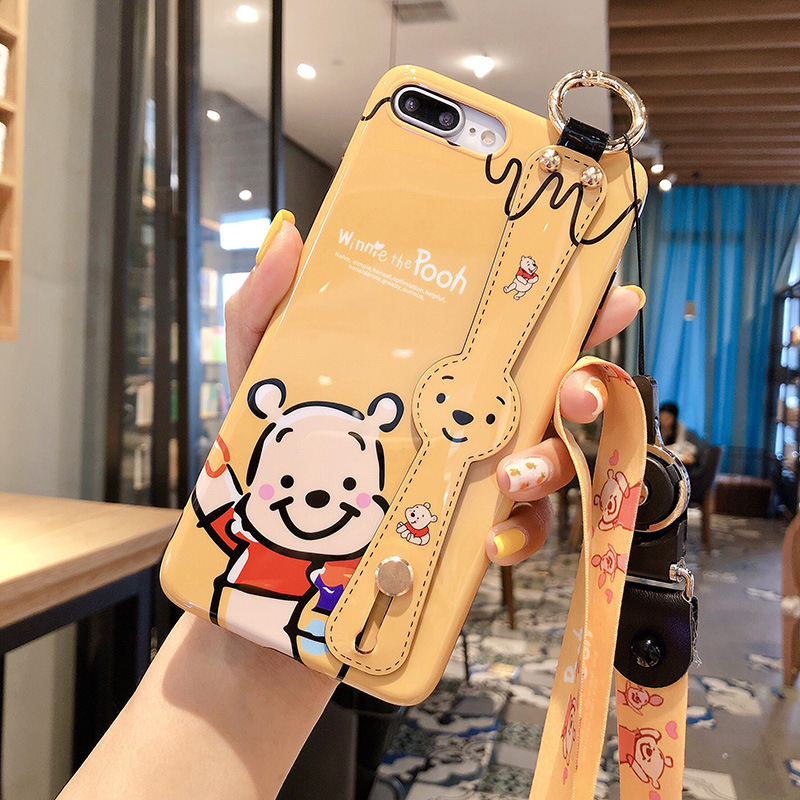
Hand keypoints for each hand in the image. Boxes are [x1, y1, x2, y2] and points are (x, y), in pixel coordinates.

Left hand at [225, 214, 642, 566]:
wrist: (267, 562)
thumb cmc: (275, 455)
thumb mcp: (260, 373)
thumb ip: (264, 306)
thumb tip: (287, 236)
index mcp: (433, 369)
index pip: (510, 331)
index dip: (570, 311)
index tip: (610, 295)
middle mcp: (465, 417)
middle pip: (550, 392)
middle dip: (584, 384)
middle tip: (573, 389)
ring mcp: (471, 476)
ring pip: (549, 462)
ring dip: (551, 465)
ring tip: (514, 476)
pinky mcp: (465, 534)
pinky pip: (520, 535)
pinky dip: (519, 538)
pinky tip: (491, 543)